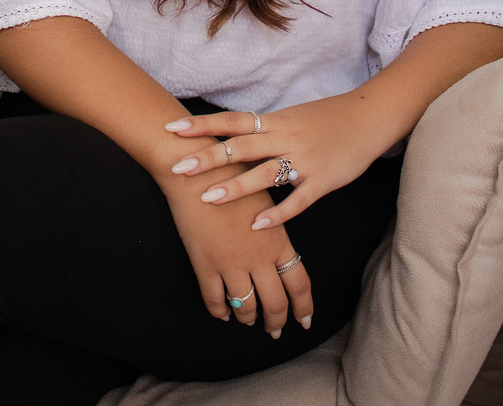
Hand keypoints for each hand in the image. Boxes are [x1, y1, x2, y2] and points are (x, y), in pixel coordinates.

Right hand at [162, 169, 312, 337]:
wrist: (197, 170)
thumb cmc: (232, 174)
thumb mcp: (264, 196)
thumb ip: (275, 223)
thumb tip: (281, 243)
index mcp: (277, 240)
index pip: (299, 283)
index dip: (304, 306)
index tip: (305, 320)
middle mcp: (258, 257)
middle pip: (276, 303)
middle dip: (277, 321)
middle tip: (275, 330)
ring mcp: (232, 263)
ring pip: (246, 307)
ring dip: (249, 318)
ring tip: (249, 321)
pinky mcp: (206, 264)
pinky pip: (215, 300)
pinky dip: (220, 311)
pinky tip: (222, 313)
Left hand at [165, 93, 391, 229]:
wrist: (368, 118)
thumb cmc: (325, 119)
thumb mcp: (290, 118)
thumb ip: (262, 131)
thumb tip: (227, 137)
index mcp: (275, 121)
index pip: (232, 121)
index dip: (202, 125)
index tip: (172, 128)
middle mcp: (285, 137)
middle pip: (241, 146)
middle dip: (208, 158)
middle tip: (178, 168)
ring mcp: (304, 159)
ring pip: (265, 173)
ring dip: (236, 186)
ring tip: (209, 199)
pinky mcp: (323, 180)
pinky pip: (297, 199)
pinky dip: (278, 212)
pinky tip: (257, 225)